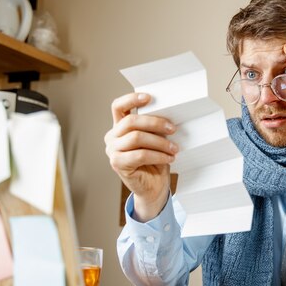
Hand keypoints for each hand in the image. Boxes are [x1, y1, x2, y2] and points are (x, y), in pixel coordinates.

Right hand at [104, 93, 177, 221]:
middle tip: (172, 129)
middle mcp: (111, 137)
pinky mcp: (117, 164)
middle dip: (155, 123)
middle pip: (131, 121)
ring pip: (136, 137)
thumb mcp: (155, 140)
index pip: (118, 106)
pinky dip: (158, 155)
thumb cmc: (155, 161)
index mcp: (118, 127)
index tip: (149, 97)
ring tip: (174, 148)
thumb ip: (153, 127)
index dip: (132, 99)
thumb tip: (168, 115)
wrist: (153, 187)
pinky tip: (169, 158)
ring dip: (160, 142)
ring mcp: (112, 151)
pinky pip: (140, 154)